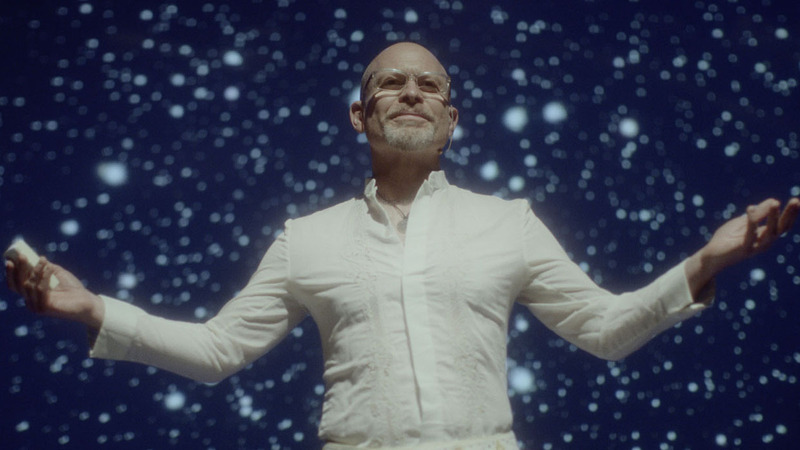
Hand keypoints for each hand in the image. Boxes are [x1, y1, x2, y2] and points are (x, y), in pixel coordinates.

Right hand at [5, 255, 103, 328]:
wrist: (87, 301)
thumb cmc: (72, 288)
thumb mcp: (57, 274)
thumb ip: (46, 267)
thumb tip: (36, 257)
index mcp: (31, 294)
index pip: (15, 284)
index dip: (11, 273)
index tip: (10, 260)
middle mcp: (31, 301)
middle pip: (18, 285)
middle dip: (19, 269)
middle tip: (23, 256)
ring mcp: (36, 306)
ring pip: (29, 286)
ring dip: (36, 271)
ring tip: (45, 261)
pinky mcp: (45, 308)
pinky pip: (40, 290)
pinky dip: (44, 277)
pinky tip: (50, 269)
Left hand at [685, 198, 799, 297]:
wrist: (710, 256)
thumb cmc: (726, 239)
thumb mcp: (742, 222)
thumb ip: (757, 214)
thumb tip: (774, 201)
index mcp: (765, 235)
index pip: (783, 224)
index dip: (791, 213)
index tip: (797, 200)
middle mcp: (764, 242)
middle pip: (781, 228)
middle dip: (789, 215)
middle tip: (795, 201)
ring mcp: (755, 247)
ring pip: (769, 233)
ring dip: (772, 217)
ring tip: (775, 203)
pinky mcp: (743, 250)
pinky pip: (750, 236)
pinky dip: (751, 223)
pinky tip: (750, 209)